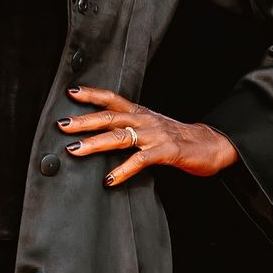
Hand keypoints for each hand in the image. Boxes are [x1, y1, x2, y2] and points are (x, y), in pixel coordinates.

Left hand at [56, 85, 238, 185]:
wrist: (209, 144)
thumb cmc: (177, 137)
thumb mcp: (151, 127)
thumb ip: (130, 128)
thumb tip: (103, 134)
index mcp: (140, 112)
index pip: (112, 98)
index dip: (92, 94)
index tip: (71, 93)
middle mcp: (144, 120)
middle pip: (110, 116)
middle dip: (84, 120)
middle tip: (62, 125)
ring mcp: (154, 135)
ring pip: (120, 136)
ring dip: (95, 143)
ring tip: (75, 150)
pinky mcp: (166, 152)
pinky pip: (140, 160)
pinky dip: (123, 170)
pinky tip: (109, 179)